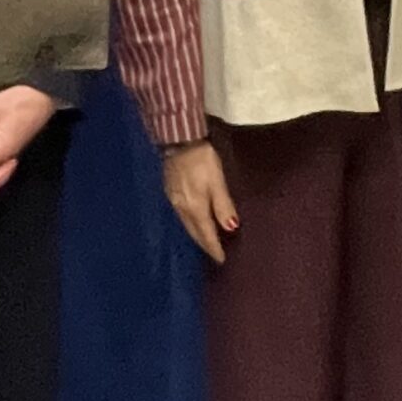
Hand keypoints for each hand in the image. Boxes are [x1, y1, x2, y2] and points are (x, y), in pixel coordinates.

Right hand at [160, 141, 236, 263]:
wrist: (178, 141)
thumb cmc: (202, 160)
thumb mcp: (217, 181)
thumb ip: (223, 205)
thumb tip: (231, 228)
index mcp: (195, 208)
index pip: (206, 234)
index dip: (214, 248)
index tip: (221, 260)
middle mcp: (182, 209)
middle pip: (194, 232)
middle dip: (205, 244)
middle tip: (214, 254)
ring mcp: (174, 200)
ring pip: (186, 225)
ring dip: (196, 235)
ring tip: (205, 242)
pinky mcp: (170, 191)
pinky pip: (181, 215)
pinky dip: (189, 223)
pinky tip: (193, 221)